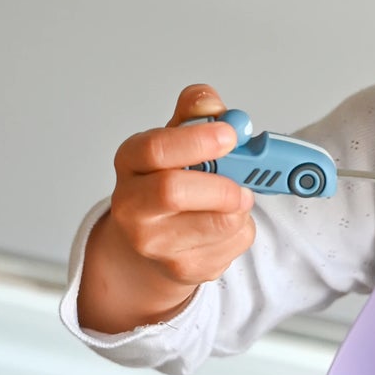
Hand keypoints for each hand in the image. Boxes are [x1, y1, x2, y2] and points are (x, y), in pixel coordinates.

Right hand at [78, 84, 255, 333]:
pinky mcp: (184, 269)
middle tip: (243, 182)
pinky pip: (232, 245)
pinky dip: (243, 229)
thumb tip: (213, 105)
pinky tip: (228, 224)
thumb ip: (196, 117)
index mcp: (131, 163)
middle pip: (174, 192)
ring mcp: (155, 244)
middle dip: (221, 184)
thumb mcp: (178, 141)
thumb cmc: (170, 182)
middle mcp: (132, 206)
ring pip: (217, 223)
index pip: (155, 149)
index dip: (196, 140)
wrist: (154, 242)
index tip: (229, 135)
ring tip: (235, 199)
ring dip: (240, 208)